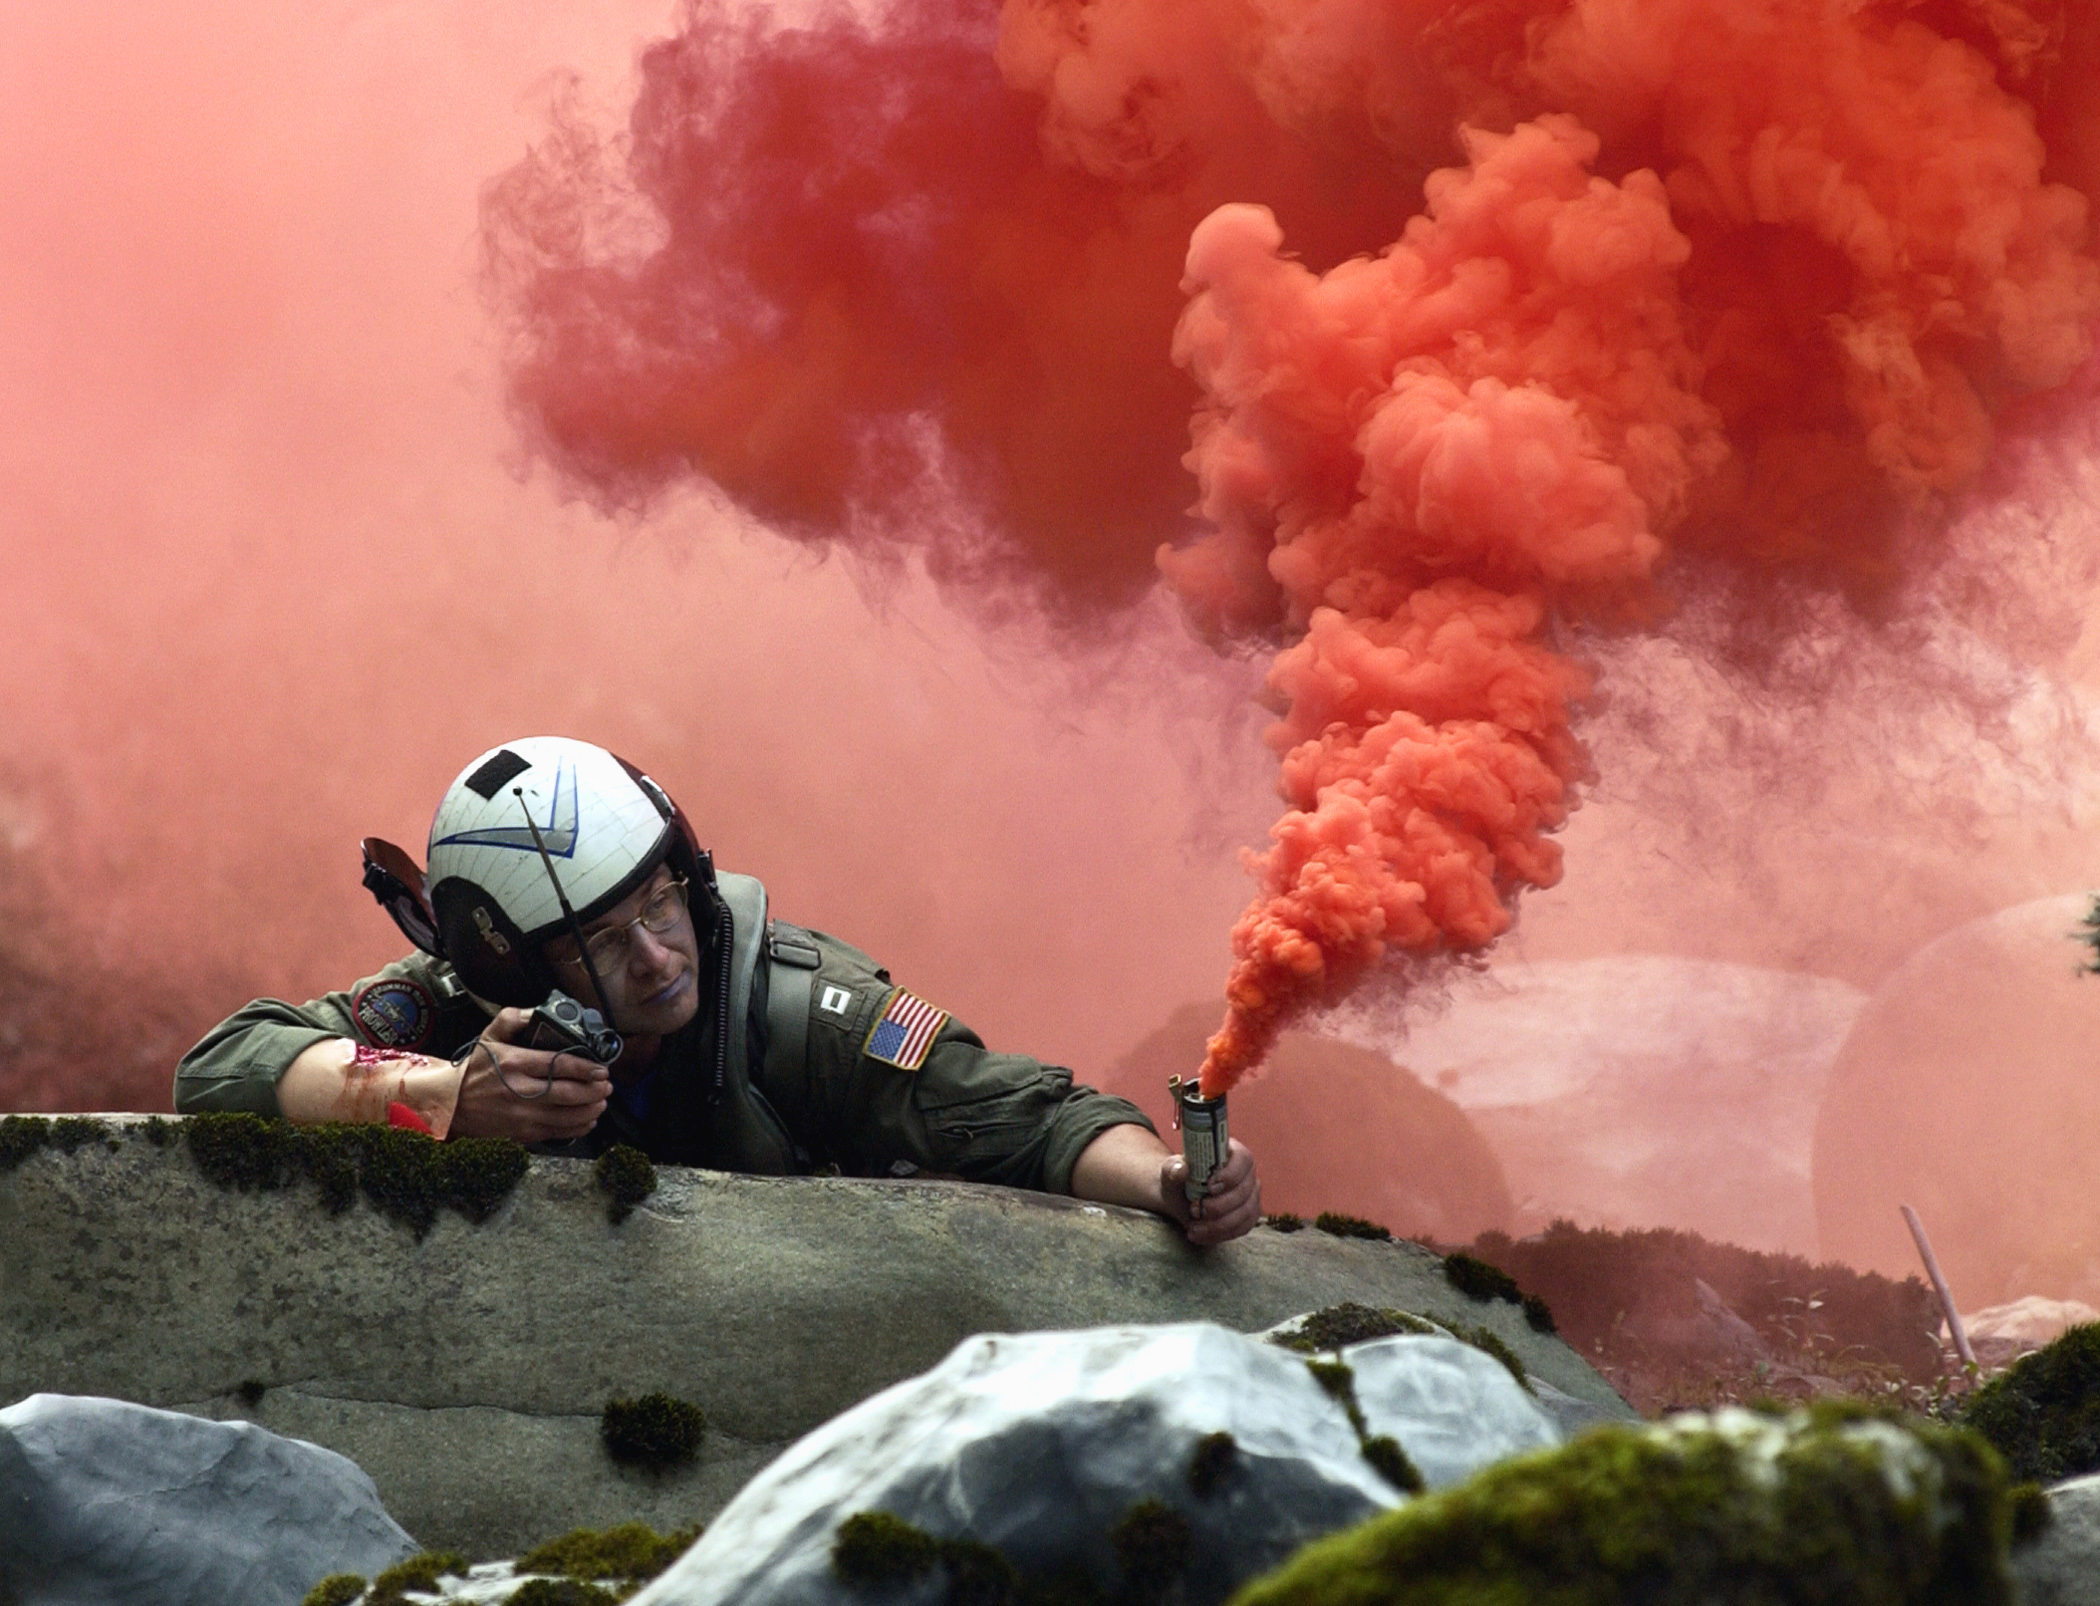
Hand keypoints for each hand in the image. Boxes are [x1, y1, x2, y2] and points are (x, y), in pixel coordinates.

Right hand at [448, 1008, 611, 1142]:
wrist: (451, 1103)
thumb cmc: (475, 1069)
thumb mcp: (490, 1035)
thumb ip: (515, 1019)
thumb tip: (538, 1013)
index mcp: (516, 1063)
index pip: (559, 1065)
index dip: (586, 1068)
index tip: (601, 1068)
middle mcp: (521, 1091)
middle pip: (568, 1093)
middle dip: (595, 1090)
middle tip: (607, 1084)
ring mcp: (522, 1115)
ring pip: (566, 1116)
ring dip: (591, 1109)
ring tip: (602, 1100)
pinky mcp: (522, 1133)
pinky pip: (557, 1132)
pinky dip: (578, 1127)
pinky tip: (588, 1119)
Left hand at [1162, 1138, 1259, 1246]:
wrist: (1179, 1199)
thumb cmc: (1178, 1180)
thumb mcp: (1170, 1172)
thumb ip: (1172, 1169)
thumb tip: (1181, 1169)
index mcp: (1231, 1152)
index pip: (1243, 1159)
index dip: (1231, 1174)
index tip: (1210, 1187)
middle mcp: (1246, 1172)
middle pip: (1244, 1190)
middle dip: (1220, 1205)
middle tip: (1196, 1210)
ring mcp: (1251, 1194)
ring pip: (1245, 1213)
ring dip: (1218, 1224)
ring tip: (1194, 1227)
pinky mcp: (1249, 1215)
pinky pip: (1242, 1228)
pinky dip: (1220, 1234)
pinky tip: (1200, 1234)